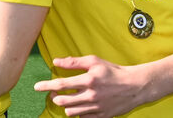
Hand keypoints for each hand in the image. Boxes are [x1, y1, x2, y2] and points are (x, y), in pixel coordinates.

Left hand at [34, 55, 148, 116]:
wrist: (135, 86)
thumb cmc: (113, 71)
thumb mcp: (94, 61)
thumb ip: (74, 62)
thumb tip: (56, 62)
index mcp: (88, 80)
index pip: (61, 85)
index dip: (46, 86)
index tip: (36, 87)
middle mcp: (91, 96)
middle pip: (63, 101)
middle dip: (54, 97)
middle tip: (54, 93)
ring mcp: (97, 108)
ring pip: (71, 112)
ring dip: (65, 106)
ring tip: (66, 99)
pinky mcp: (102, 116)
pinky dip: (78, 113)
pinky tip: (79, 105)